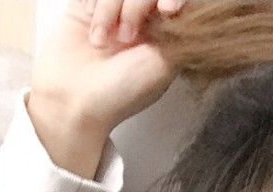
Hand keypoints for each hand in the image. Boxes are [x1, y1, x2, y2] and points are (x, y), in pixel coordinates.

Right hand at [28, 0, 184, 177]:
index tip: (167, 10)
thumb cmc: (122, 91)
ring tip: (100, 41)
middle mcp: (142, 19)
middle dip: (136, 6)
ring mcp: (115, 11)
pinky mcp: (86, 4)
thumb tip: (197, 6)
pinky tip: (89, 22)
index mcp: (166, 34)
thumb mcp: (164, 65)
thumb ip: (182, 33)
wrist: (75, 100)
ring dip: (110, 9)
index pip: (176, 0)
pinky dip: (93, 1)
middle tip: (126, 38)